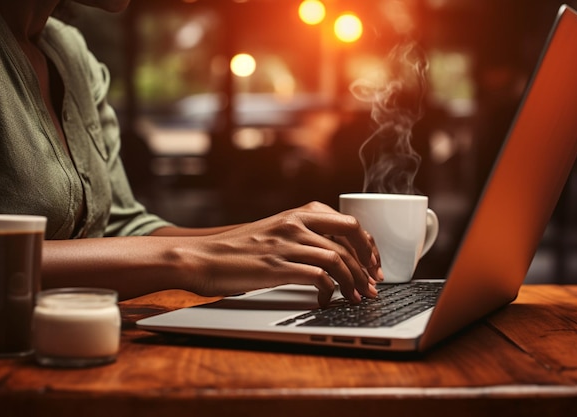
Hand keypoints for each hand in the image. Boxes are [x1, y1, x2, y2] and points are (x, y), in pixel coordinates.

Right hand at [180, 202, 382, 306]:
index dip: (367, 243)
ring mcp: (287, 245)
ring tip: (359, 297)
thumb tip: (332, 253)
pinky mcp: (278, 267)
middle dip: (368, 264)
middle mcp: (295, 225)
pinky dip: (331, 292)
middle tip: (374, 283)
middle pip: (350, 238)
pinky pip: (319, 278)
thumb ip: (300, 235)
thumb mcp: (272, 232)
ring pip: (338, 259)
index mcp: (296, 214)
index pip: (347, 221)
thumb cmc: (236, 250)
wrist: (202, 257)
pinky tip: (328, 301)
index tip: (373, 261)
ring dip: (354, 281)